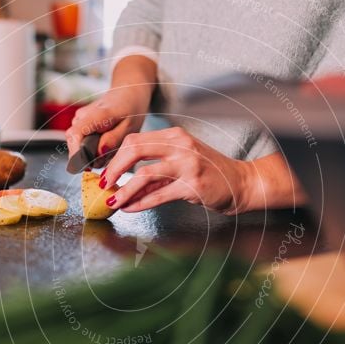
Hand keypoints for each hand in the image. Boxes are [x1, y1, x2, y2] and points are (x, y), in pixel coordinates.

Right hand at [65, 55, 155, 158]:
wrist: (128, 91)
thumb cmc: (131, 108)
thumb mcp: (130, 126)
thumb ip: (114, 140)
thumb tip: (98, 153)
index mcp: (96, 115)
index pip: (74, 135)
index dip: (77, 154)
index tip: (87, 167)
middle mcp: (82, 116)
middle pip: (74, 144)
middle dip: (89, 157)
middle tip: (110, 155)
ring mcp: (79, 119)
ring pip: (78, 145)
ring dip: (93, 153)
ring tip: (111, 146)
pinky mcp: (80, 123)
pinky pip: (82, 142)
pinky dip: (93, 148)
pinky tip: (106, 143)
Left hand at [100, 127, 304, 214]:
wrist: (241, 183)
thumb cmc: (210, 172)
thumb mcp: (182, 162)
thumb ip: (156, 169)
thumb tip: (125, 183)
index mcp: (175, 135)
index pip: (135, 139)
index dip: (115, 156)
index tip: (105, 171)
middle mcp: (180, 145)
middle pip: (135, 149)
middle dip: (114, 168)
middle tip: (103, 184)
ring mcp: (187, 164)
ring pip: (144, 174)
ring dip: (124, 189)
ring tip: (113, 201)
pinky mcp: (193, 185)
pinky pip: (159, 195)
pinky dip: (140, 203)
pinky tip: (130, 208)